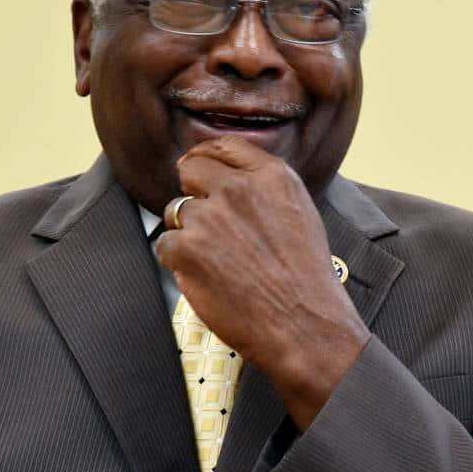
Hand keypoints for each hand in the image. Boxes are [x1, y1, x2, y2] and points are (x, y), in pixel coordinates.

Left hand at [155, 135, 369, 429]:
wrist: (305, 324)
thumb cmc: (306, 277)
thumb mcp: (300, 213)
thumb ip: (265, 187)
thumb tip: (230, 175)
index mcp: (272, 176)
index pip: (225, 146)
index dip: (208, 158)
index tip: (202, 170)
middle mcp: (239, 189)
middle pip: (191, 169)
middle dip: (193, 191)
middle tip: (204, 219)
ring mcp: (210, 217)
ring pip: (176, 210)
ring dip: (188, 232)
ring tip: (217, 259)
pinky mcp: (187, 250)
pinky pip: (166, 245)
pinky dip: (179, 262)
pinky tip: (207, 277)